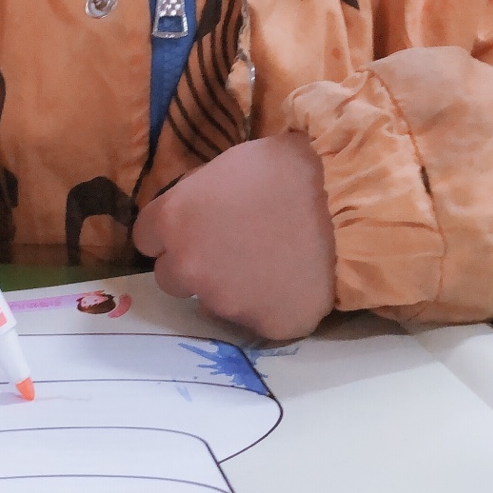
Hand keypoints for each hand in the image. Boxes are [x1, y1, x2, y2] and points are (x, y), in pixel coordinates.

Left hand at [133, 133, 334, 339]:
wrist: (345, 200)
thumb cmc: (285, 169)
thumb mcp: (227, 165)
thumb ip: (196, 195)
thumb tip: (192, 210)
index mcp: (172, 221)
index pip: (146, 238)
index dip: (172, 231)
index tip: (194, 227)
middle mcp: (187, 268)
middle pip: (171, 276)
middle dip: (194, 264)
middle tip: (232, 248)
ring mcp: (223, 303)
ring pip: (213, 301)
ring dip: (230, 287)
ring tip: (269, 263)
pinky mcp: (261, 327)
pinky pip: (256, 319)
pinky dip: (268, 305)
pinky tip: (290, 282)